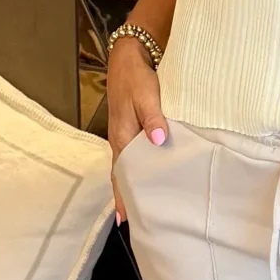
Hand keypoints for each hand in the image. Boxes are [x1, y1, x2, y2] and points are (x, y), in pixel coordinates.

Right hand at [106, 36, 165, 222]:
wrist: (128, 57)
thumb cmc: (137, 77)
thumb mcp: (146, 95)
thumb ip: (153, 118)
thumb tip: (160, 141)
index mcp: (122, 136)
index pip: (122, 174)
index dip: (123, 196)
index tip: (127, 218)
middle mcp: (119, 139)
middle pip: (121, 175)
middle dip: (125, 197)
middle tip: (135, 221)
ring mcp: (123, 134)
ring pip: (126, 167)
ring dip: (130, 185)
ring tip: (140, 205)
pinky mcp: (130, 127)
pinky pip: (131, 155)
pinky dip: (135, 169)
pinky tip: (145, 175)